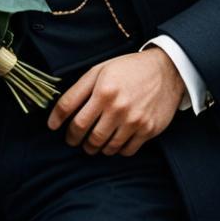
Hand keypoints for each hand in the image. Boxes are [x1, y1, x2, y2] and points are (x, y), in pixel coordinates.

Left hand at [46, 49, 184, 156]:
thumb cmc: (127, 69)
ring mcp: (134, 121)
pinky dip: (116, 150)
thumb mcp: (99, 71)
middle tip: (74, 139)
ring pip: (106, 147)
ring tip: (92, 141)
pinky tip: (113, 140)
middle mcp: (118, 107)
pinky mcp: (148, 130)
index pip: (74, 117)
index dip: (59, 124)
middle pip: (88, 136)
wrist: (166, 70)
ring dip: (94, 147)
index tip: (53, 128)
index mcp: (103, 90)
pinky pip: (125, 151)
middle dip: (75, 140)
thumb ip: (77, 91)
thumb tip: (56, 115)